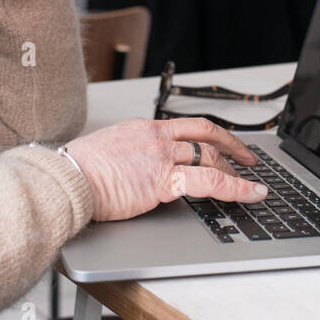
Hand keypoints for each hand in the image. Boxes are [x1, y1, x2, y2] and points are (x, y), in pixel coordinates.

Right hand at [64, 117, 266, 220]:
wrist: (66, 181)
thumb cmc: (78, 173)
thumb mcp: (109, 153)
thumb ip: (132, 157)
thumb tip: (142, 171)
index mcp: (143, 128)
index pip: (187, 126)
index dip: (212, 134)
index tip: (223, 142)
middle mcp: (156, 137)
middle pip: (206, 134)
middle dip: (233, 146)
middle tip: (249, 158)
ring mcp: (161, 157)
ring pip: (211, 155)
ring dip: (237, 169)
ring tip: (253, 181)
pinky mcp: (163, 181)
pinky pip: (209, 181)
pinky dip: (235, 187)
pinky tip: (249, 193)